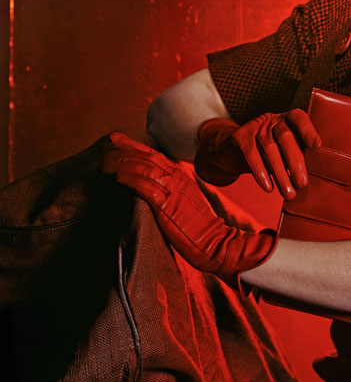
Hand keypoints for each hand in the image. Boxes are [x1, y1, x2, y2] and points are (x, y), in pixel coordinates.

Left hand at [102, 132, 276, 289]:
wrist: (216, 242)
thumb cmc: (199, 228)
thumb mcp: (185, 201)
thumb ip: (170, 191)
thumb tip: (148, 189)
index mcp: (180, 176)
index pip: (153, 154)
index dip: (133, 144)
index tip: (115, 138)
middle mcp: (177, 178)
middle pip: (146, 157)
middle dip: (122, 152)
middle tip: (104, 153)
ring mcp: (173, 190)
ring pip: (143, 168)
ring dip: (121, 164)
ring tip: (104, 165)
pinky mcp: (168, 205)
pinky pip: (146, 187)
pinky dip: (130, 179)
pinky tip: (118, 178)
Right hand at [194, 109, 320, 198]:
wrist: (232, 152)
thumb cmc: (266, 155)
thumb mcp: (283, 153)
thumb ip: (296, 158)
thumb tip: (306, 179)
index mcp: (286, 120)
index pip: (298, 118)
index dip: (308, 130)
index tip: (316, 146)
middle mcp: (272, 119)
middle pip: (286, 136)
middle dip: (295, 162)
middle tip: (302, 184)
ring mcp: (255, 125)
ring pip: (270, 148)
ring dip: (280, 173)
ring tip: (288, 193)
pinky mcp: (239, 136)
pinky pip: (251, 154)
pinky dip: (261, 172)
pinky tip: (268, 187)